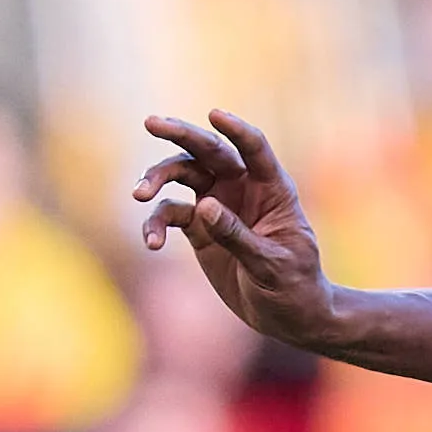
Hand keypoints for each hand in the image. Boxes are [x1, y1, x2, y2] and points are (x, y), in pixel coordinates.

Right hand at [131, 111, 338, 350]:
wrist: (286, 316)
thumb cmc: (293, 286)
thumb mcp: (271, 265)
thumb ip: (237, 236)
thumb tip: (202, 207)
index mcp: (272, 189)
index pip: (254, 149)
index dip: (236, 130)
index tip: (214, 115)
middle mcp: (242, 188)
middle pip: (209, 151)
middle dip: (180, 134)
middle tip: (152, 123)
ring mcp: (217, 205)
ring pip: (183, 175)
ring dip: (157, 178)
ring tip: (138, 194)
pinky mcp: (198, 228)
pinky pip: (170, 214)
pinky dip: (155, 225)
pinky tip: (150, 243)